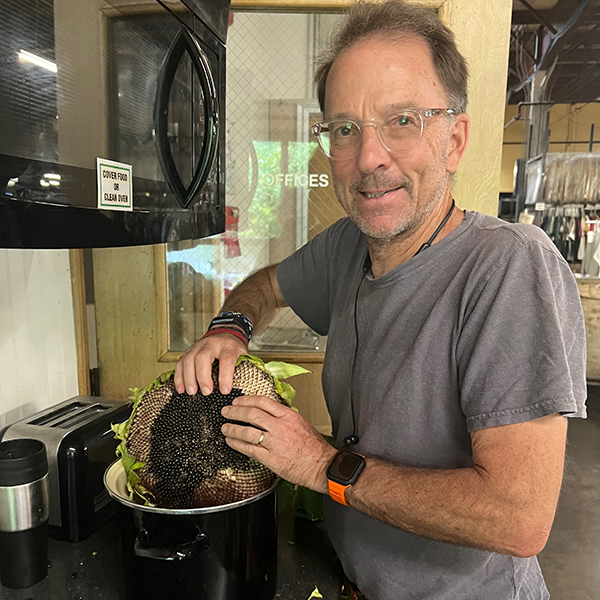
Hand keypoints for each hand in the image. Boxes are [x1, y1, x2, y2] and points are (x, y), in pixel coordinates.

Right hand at [174, 332, 246, 395]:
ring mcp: (198, 346)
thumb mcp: (243, 355)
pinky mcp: (189, 351)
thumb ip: (242, 368)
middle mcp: (212, 344)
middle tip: (206, 392)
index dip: (225, 376)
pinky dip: (179, 376)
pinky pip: (180, 363)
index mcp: (228, 346)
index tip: (225, 391)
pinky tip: (181, 388)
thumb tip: (241, 387)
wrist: (225, 334)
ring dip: (189, 377)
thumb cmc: (233, 349)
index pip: (226, 360)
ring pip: (189, 359)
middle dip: (203, 376)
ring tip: (192, 392)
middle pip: (203, 358)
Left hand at [221, 395, 337, 493]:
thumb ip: (283, 417)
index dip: (246, 400)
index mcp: (288, 416)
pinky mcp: (271, 459)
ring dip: (232, 429)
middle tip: (226, 411)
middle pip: (252, 414)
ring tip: (225, 428)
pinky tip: (231, 442)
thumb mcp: (300, 423)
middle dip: (235, 412)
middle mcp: (280, 427)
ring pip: (247, 432)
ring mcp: (275, 443)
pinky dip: (237, 444)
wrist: (321, 465)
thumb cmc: (313, 447)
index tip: (238, 401)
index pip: (263, 402)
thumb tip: (267, 412)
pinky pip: (249, 449)